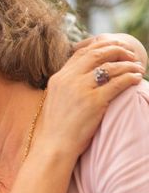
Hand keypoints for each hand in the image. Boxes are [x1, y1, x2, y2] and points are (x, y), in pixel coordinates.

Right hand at [39, 38, 143, 158]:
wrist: (53, 145)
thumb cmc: (57, 127)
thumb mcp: (56, 99)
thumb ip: (67, 84)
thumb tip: (84, 75)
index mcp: (58, 78)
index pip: (81, 52)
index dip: (100, 47)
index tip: (114, 49)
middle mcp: (68, 80)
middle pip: (96, 54)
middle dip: (117, 50)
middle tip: (130, 54)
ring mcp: (80, 90)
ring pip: (110, 67)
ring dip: (128, 64)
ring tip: (138, 67)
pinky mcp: (94, 102)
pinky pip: (118, 83)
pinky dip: (130, 78)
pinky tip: (137, 79)